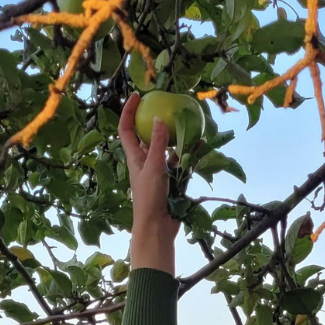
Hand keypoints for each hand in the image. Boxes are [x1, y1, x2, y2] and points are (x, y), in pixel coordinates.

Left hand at [119, 92, 179, 275]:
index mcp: (134, 158)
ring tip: (187, 126)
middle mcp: (145, 162)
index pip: (126, 129)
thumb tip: (157, 118)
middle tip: (168, 108)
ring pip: (166, 150)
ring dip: (175, 139)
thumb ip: (157, 144)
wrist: (157, 228)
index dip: (128, 111)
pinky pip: (179, 165)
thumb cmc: (149, 199)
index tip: (138, 96)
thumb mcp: (153, 168)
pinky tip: (197, 148)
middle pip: (147, 137)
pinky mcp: (171, 183)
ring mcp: (158, 173)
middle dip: (156, 122)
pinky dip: (187, 156)